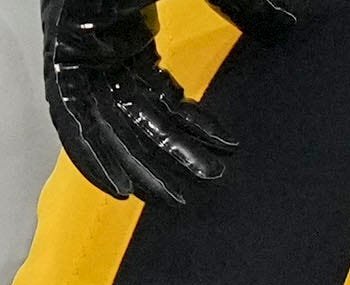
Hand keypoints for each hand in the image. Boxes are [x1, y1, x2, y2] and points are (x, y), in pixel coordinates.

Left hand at [40, 0, 295, 207]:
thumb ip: (244, 9)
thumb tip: (287, 29)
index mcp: (133, 38)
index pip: (163, 98)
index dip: (193, 127)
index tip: (225, 149)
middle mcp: (106, 56)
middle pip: (137, 122)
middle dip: (168, 159)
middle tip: (196, 193)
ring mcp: (83, 59)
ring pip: (108, 129)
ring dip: (138, 167)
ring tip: (171, 200)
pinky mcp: (62, 62)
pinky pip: (72, 120)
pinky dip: (92, 155)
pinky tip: (119, 188)